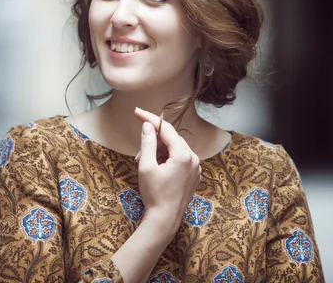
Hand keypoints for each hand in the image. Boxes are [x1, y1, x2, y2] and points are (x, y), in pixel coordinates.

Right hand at [133, 107, 200, 231]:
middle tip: (138, 155)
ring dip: (158, 152)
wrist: (164, 220)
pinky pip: (179, 159)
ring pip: (174, 149)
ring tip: (144, 165)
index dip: (150, 119)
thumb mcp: (146, 166)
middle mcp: (193, 158)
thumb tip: (148, 125)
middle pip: (171, 139)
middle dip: (153, 142)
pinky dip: (166, 159)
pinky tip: (156, 169)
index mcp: (183, 154)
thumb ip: (147, 142)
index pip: (166, 129)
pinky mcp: (193, 175)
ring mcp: (195, 168)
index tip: (137, 112)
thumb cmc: (154, 194)